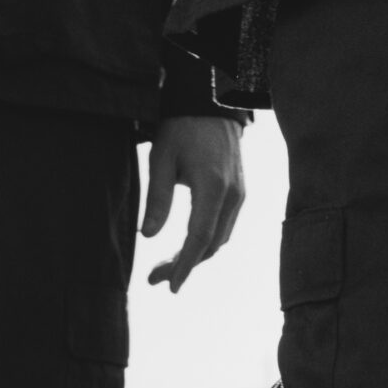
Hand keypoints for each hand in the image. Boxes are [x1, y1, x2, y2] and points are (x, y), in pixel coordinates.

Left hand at [143, 116, 246, 291]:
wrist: (211, 101)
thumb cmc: (182, 127)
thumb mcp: (161, 158)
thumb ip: (157, 199)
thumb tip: (147, 237)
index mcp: (213, 188)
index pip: (199, 239)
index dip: (184, 266)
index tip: (169, 287)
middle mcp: (233, 196)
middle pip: (211, 245)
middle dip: (185, 265)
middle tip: (156, 279)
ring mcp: (240, 195)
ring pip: (220, 239)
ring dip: (196, 256)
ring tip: (167, 266)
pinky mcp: (240, 192)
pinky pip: (225, 226)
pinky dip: (207, 242)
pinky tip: (187, 246)